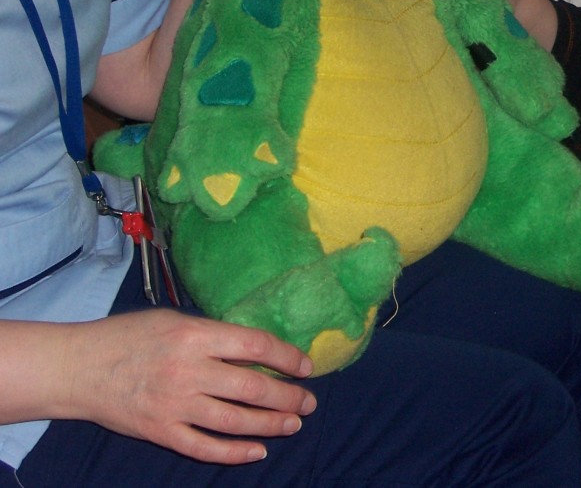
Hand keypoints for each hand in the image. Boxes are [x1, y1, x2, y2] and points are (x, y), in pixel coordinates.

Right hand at [56, 311, 314, 463]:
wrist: (79, 368)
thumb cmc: (130, 336)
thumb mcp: (176, 320)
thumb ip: (213, 334)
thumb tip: (256, 347)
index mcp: (195, 336)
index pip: (255, 346)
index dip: (287, 357)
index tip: (305, 366)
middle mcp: (188, 371)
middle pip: (252, 388)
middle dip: (288, 397)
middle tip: (309, 402)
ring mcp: (174, 405)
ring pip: (234, 421)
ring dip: (270, 425)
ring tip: (294, 423)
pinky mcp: (160, 431)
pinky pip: (204, 447)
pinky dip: (234, 452)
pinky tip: (257, 451)